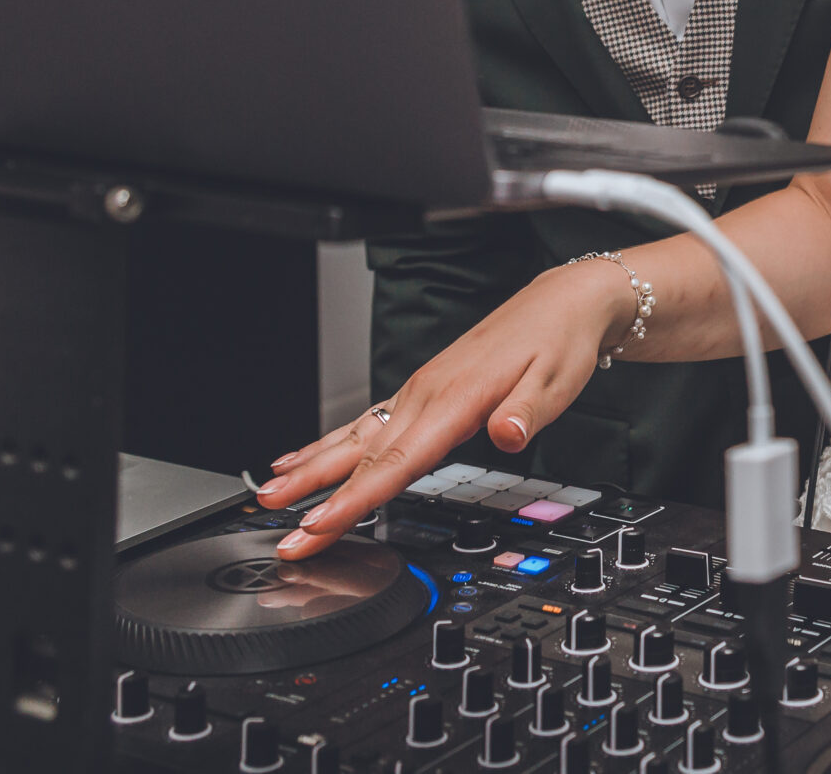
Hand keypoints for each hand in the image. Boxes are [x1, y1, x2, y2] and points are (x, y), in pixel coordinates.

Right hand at [251, 260, 630, 555]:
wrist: (561, 303)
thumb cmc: (559, 343)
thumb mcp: (557, 381)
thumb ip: (527, 413)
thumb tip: (507, 434)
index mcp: (455, 399)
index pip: (397, 462)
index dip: (354, 499)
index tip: (319, 525)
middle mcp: (426, 394)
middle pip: (362, 455)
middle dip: (315, 494)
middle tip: (278, 528)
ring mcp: (418, 392)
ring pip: (354, 436)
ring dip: (310, 468)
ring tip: (269, 494)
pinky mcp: (420, 392)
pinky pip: (364, 421)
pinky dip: (328, 442)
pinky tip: (302, 456)